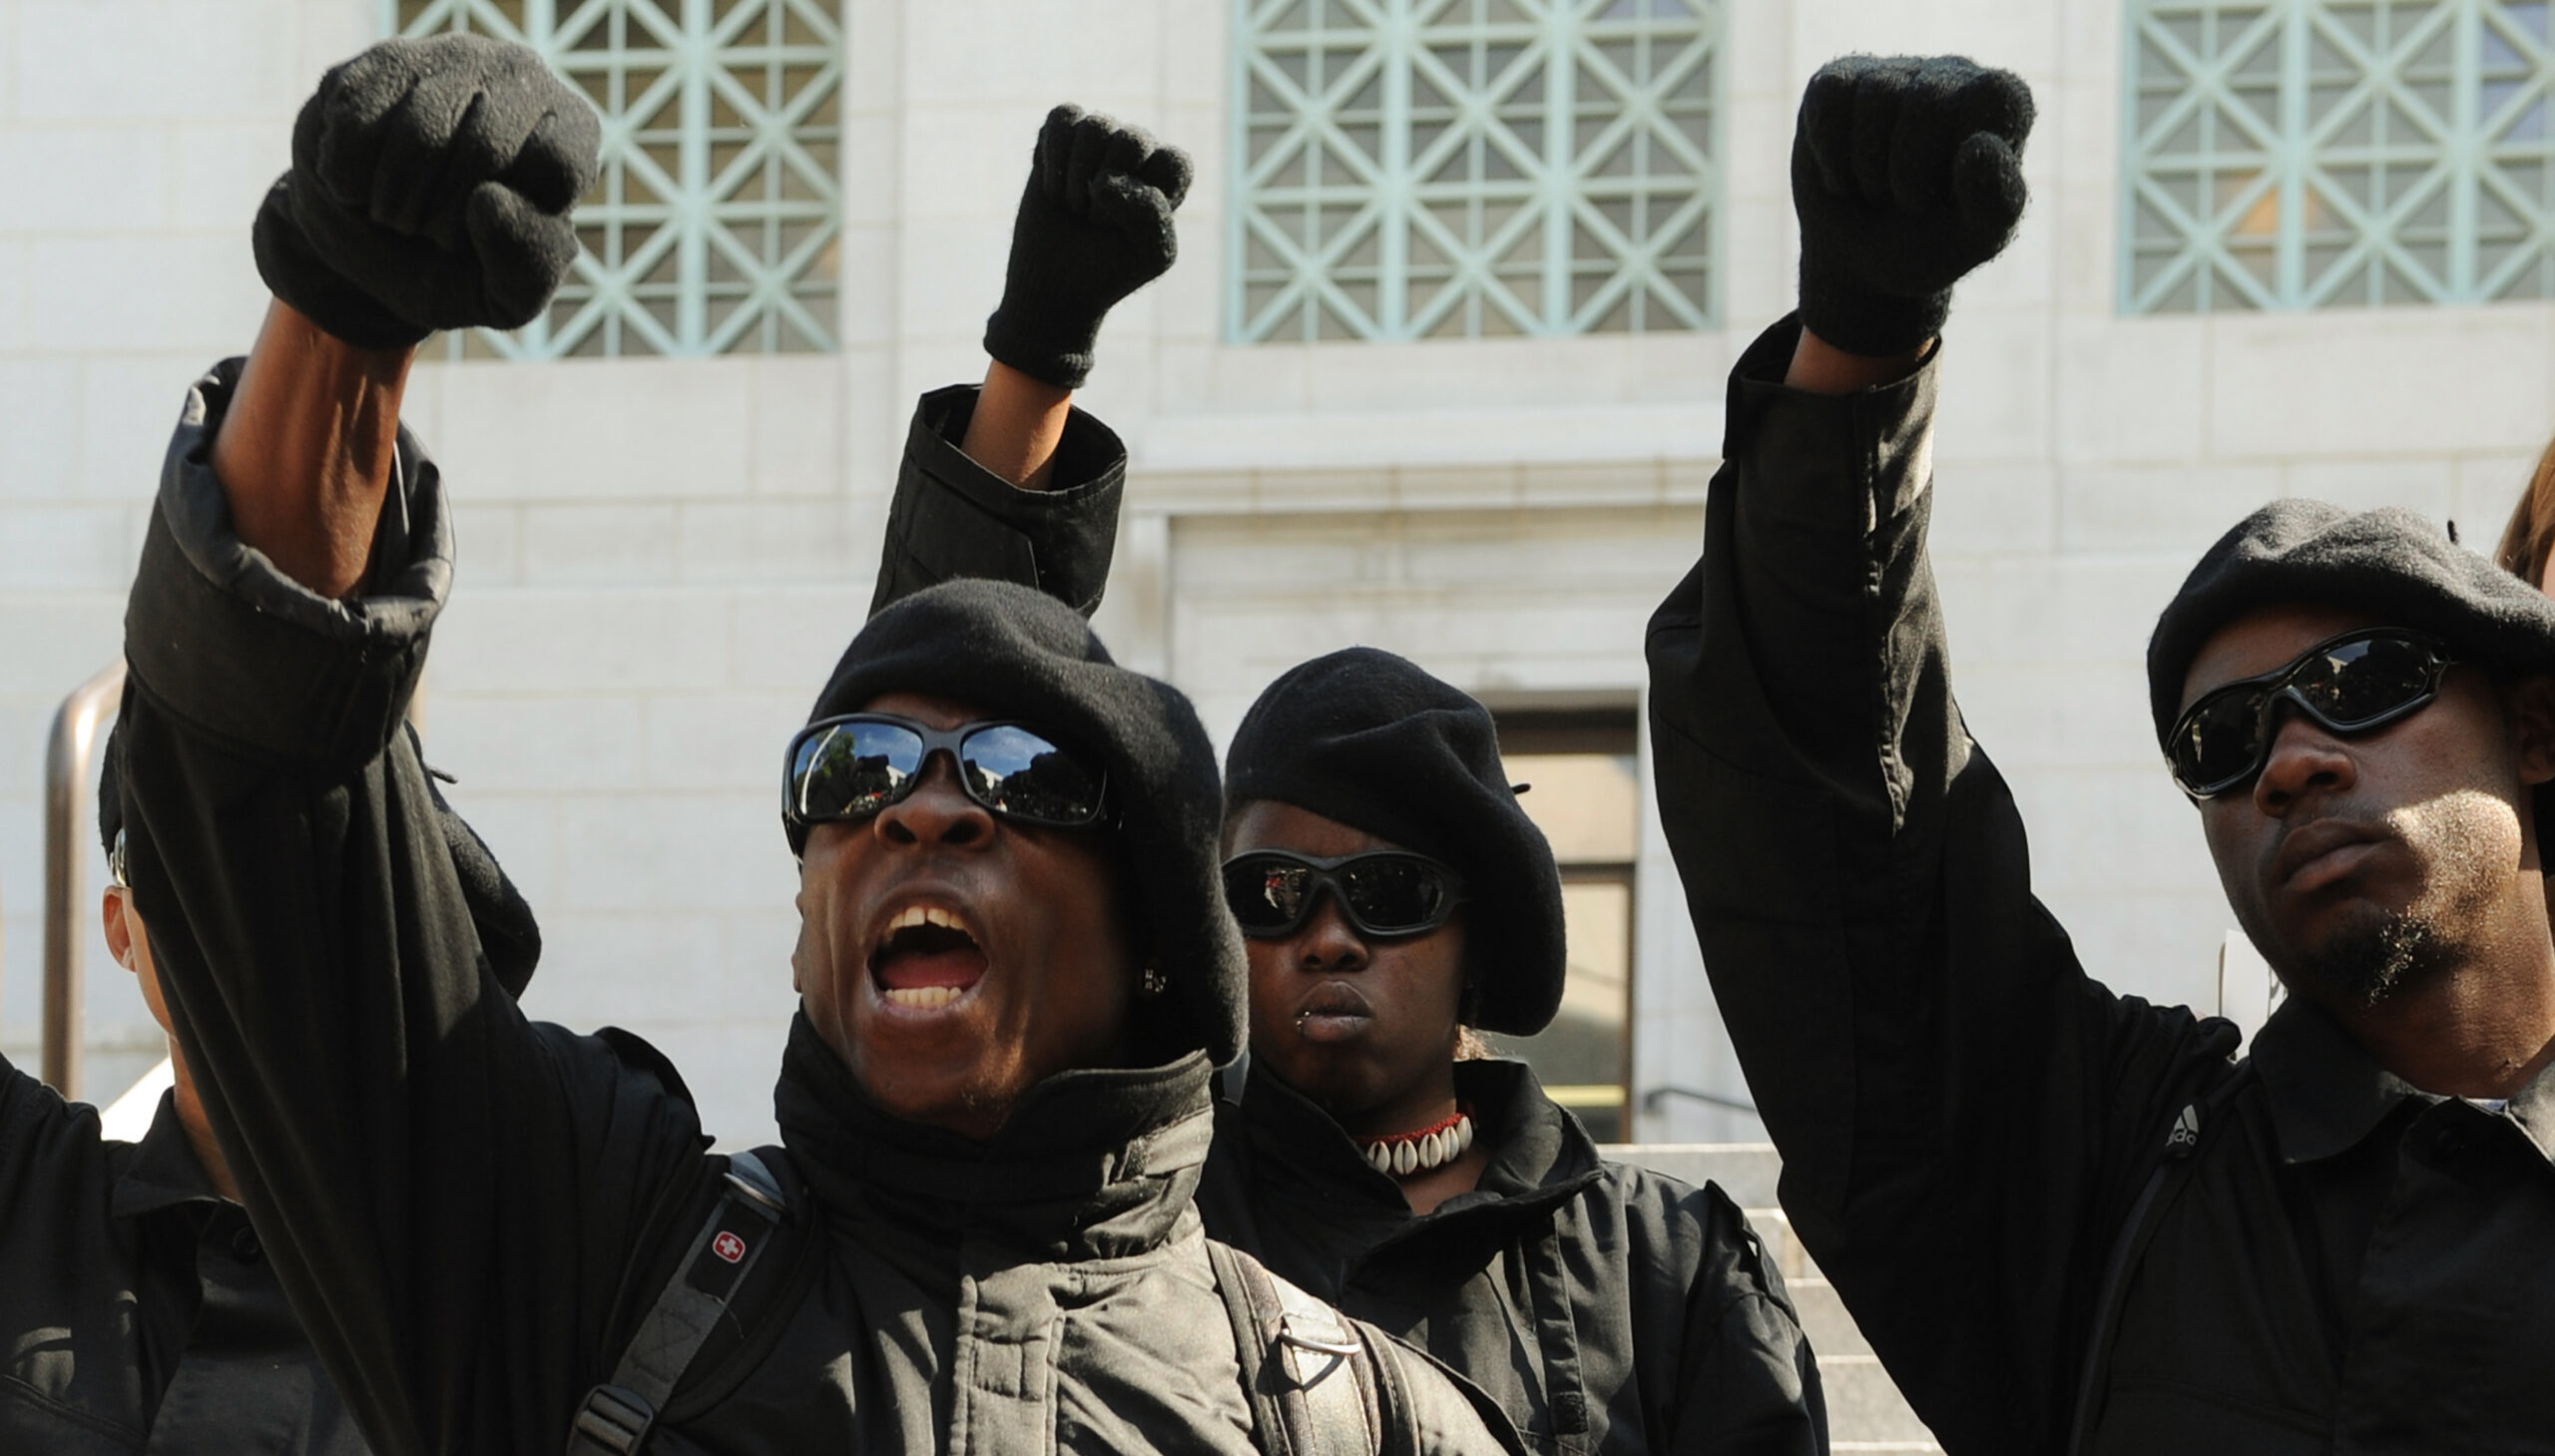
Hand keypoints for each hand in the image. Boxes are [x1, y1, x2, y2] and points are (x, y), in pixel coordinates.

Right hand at [252, 34, 601, 349]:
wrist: (370, 238)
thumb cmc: (456, 268)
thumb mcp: (506, 294)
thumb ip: (527, 265)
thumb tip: (489, 199)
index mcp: (573, 133)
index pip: (558, 163)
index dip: (512, 220)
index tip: (483, 238)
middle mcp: (525, 77)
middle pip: (485, 147)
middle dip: (444, 217)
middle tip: (428, 236)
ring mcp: (455, 57)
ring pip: (419, 127)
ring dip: (393, 201)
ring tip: (396, 214)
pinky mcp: (385, 59)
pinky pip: (358, 119)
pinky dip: (347, 176)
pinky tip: (359, 183)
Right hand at [982, 104, 1193, 389]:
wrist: (1058, 281)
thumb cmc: (1111, 268)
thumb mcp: (1151, 255)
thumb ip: (1152, 217)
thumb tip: (1105, 180)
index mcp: (1170, 174)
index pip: (1172, 162)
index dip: (1143, 200)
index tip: (1126, 229)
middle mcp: (1139, 149)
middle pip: (1132, 139)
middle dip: (1107, 192)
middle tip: (1095, 220)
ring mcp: (1099, 137)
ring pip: (1095, 126)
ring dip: (1076, 179)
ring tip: (1074, 205)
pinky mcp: (1061, 134)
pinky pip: (1062, 117)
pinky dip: (1052, 157)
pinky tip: (1052, 187)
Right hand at [1792, 55, 2031, 356]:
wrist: (1862, 263)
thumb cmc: (1930, 245)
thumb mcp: (1975, 240)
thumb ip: (1996, 201)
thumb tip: (1981, 144)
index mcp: (2002, 104)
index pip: (1990, 94)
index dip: (1955, 154)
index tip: (1947, 194)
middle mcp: (1952, 76)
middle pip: (1927, 97)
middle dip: (1907, 170)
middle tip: (1906, 200)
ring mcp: (1894, 74)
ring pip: (1875, 93)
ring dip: (1865, 165)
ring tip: (1873, 188)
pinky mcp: (1839, 82)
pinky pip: (1830, 95)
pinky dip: (1828, 150)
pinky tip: (1840, 173)